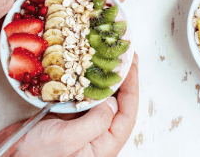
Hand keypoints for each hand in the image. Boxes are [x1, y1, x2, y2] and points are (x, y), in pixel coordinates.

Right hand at [0, 53, 138, 156]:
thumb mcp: (67, 141)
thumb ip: (95, 123)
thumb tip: (111, 102)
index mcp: (105, 144)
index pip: (128, 112)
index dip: (132, 86)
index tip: (131, 64)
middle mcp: (98, 133)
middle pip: (118, 102)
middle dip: (121, 77)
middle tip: (123, 55)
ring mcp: (85, 123)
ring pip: (102, 96)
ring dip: (105, 76)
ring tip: (108, 57)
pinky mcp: (71, 116)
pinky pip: (84, 95)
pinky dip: (87, 81)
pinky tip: (88, 68)